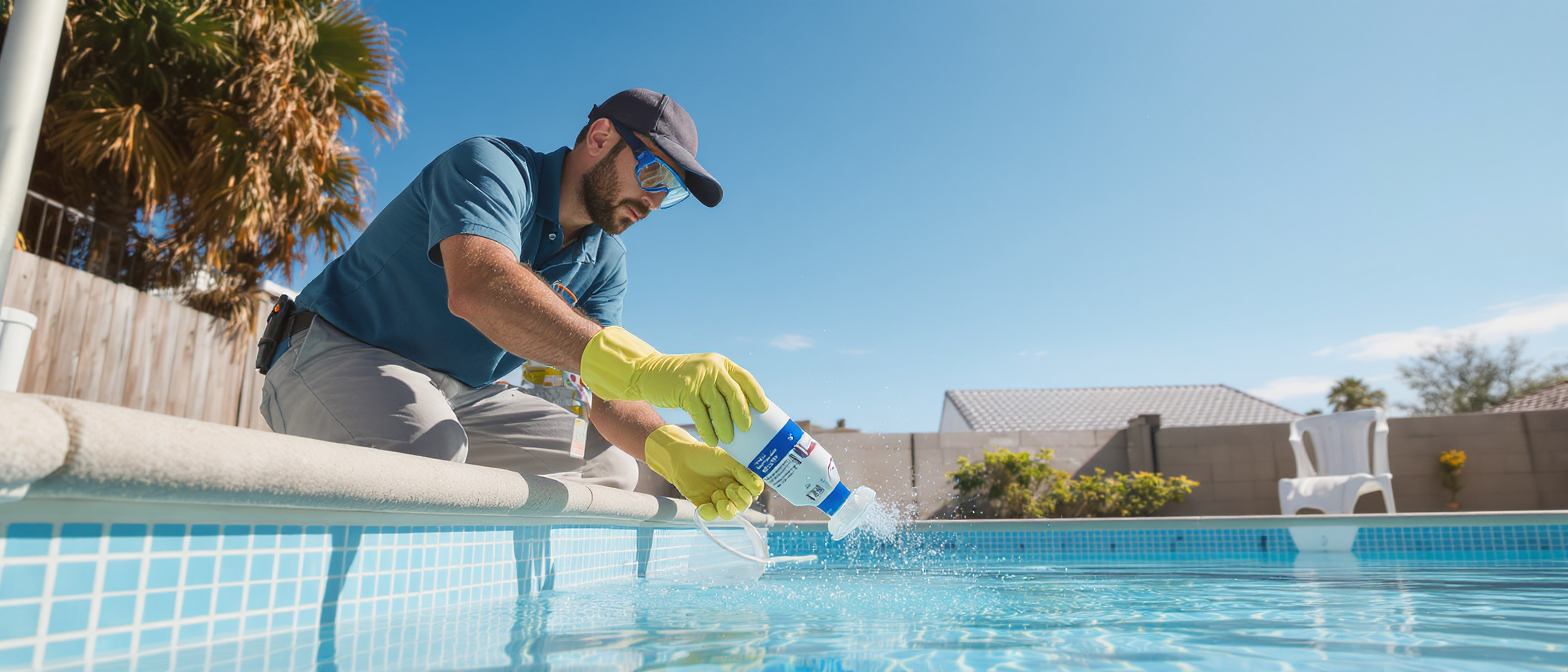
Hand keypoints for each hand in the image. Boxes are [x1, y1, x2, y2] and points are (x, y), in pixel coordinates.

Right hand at [579, 327, 767, 444]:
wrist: (648, 372)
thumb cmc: (680, 380)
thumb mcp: (703, 376)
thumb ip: (720, 387)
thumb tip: (743, 413)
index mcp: (721, 363)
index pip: (745, 378)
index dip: (756, 394)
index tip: (764, 409)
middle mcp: (712, 366)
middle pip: (734, 393)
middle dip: (742, 413)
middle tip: (746, 429)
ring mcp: (698, 377)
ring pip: (718, 406)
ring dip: (725, 426)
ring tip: (728, 440)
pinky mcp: (684, 389)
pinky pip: (700, 414)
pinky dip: (707, 429)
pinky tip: (711, 440)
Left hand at [643, 425, 764, 520]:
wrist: (681, 458)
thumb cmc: (705, 455)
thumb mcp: (727, 460)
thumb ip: (743, 472)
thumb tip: (757, 487)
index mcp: (740, 478)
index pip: (754, 491)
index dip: (750, 492)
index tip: (740, 485)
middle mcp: (732, 490)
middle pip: (744, 505)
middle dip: (738, 500)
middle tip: (728, 488)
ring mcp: (718, 498)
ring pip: (729, 514)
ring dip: (725, 508)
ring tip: (716, 495)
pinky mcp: (704, 505)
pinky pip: (712, 516)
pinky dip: (709, 513)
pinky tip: (704, 505)